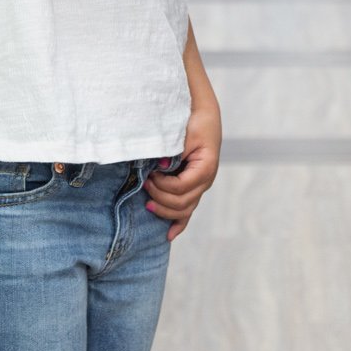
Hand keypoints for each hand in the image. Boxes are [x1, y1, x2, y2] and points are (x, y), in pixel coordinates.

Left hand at [144, 104, 221, 240]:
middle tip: (144, 184)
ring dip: (165, 210)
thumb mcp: (184, 133)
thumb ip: (173, 151)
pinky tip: (168, 235)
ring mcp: (201, 186)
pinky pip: (189, 210)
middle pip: (182, 203)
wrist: (205, 115)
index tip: (149, 174)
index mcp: (205, 168)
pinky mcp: (195, 187)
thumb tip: (160, 167)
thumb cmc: (195, 122)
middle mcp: (206, 181)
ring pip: (184, 210)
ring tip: (147, 203)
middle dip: (160, 197)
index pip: (181, 187)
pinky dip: (179, 223)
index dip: (162, 185)